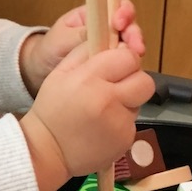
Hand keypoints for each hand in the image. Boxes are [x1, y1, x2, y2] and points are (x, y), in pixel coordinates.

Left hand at [19, 0, 145, 95]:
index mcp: (92, 14)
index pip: (114, 4)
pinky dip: (130, 64)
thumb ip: (81, 34)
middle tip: (136, 47)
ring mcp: (109, 45)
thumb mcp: (61, 40)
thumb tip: (101, 28)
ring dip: (135, 49)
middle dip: (134, 33)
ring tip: (136, 58)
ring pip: (130, 42)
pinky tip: (131, 71)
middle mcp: (105, 27)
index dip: (123, 10)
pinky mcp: (111, 62)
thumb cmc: (48, 50)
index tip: (119, 23)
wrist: (40, 72)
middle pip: (128, 24)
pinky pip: (125, 60)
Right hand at [19, 44, 155, 190]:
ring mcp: (120, 124)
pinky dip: (121, 121)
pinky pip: (133, 122)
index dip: (123, 58)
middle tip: (116, 85)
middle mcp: (109, 101)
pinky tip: (103, 126)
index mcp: (90, 79)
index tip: (113, 65)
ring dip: (126, 100)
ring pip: (139, 101)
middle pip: (144, 80)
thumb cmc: (52, 109)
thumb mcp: (60, 72)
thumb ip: (86, 52)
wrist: (47, 151)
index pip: (128, 56)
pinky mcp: (126, 141)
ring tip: (103, 108)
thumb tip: (111, 39)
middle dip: (133, 79)